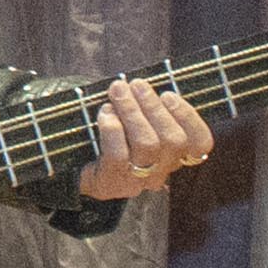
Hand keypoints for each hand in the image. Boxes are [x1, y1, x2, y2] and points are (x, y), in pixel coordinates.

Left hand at [81, 79, 215, 199]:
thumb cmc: (104, 132)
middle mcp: (160, 173)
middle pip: (173, 140)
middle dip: (154, 107)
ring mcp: (136, 182)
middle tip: (136, 84)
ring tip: (118, 91)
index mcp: (172, 156)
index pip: (200, 144)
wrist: (66, 164)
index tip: (168, 94)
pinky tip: (105, 113)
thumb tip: (145, 82)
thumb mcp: (132, 118)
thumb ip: (146, 105)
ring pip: (148, 145)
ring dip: (133, 112)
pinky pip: (119, 155)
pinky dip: (112, 129)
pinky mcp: (111, 184)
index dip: (190, 118)